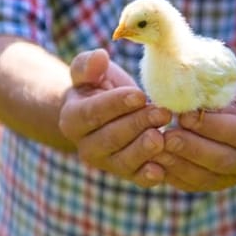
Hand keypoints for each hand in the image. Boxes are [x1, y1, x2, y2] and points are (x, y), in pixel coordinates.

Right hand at [58, 49, 171, 186]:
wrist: (108, 115)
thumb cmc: (100, 87)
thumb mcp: (90, 72)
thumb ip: (88, 64)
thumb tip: (99, 57)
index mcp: (72, 119)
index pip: (92, 113)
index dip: (115, 105)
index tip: (139, 95)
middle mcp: (85, 147)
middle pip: (110, 138)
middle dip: (137, 125)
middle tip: (162, 112)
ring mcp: (107, 163)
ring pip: (124, 161)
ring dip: (144, 149)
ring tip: (162, 136)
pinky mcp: (128, 174)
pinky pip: (138, 179)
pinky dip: (149, 176)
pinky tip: (160, 170)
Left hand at [156, 68, 235, 191]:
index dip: (213, 126)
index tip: (185, 116)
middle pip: (223, 160)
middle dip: (192, 148)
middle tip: (166, 136)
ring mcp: (235, 177)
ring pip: (206, 177)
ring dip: (179, 164)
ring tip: (155, 148)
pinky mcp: (214, 184)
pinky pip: (192, 185)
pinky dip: (172, 175)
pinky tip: (153, 163)